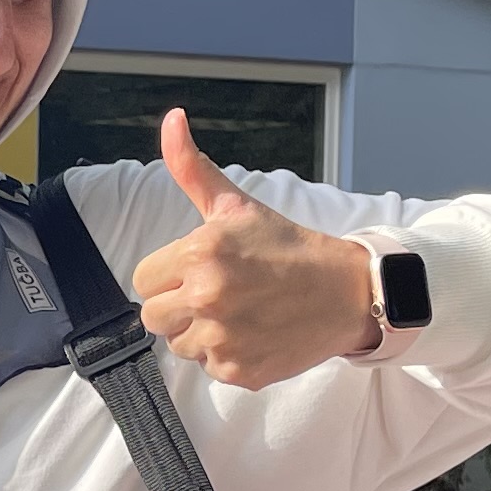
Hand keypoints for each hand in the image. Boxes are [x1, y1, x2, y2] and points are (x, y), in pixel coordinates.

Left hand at [126, 105, 383, 389]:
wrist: (347, 291)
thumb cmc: (287, 247)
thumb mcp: (237, 206)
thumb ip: (193, 169)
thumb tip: (171, 119)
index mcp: (199, 254)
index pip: (143, 280)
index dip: (169, 275)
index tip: (202, 270)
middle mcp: (206, 298)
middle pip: (153, 317)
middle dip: (179, 306)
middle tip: (220, 293)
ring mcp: (222, 339)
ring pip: (179, 345)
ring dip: (201, 333)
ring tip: (240, 313)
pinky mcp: (238, 371)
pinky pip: (209, 367)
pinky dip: (227, 355)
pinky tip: (255, 334)